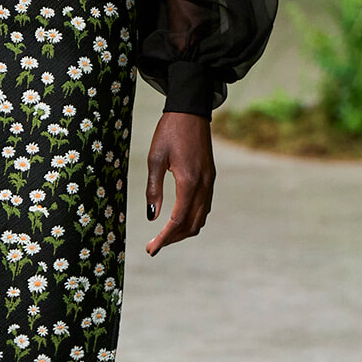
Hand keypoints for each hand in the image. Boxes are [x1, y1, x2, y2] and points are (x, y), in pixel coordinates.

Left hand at [144, 112, 214, 255]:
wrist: (190, 111)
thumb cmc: (169, 132)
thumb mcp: (155, 159)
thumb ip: (154, 189)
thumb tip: (152, 216)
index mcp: (189, 182)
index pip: (177, 220)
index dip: (164, 238)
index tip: (151, 249)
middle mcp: (204, 185)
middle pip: (192, 224)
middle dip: (173, 239)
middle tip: (154, 246)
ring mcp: (210, 182)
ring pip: (200, 218)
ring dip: (183, 231)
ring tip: (164, 236)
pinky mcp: (210, 178)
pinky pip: (204, 207)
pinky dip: (191, 218)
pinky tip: (178, 219)